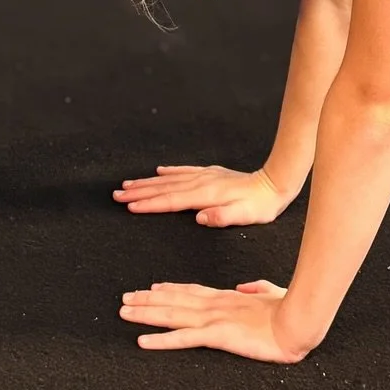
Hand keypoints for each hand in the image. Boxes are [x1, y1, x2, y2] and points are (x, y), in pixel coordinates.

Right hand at [112, 163, 288, 226]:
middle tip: (117, 195)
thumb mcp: (244, 217)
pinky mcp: (210, 173)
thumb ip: (222, 217)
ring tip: (128, 184)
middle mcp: (201, 183)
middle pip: (163, 188)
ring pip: (169, 179)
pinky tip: (159, 172)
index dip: (148, 204)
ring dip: (148, 182)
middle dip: (138, 192)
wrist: (273, 184)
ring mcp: (204, 176)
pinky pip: (183, 171)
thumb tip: (201, 218)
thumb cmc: (259, 206)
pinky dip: (169, 172)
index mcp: (205, 196)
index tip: (129, 206)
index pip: (170, 201)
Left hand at [119, 280, 312, 362]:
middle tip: (125, 298)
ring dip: (145, 314)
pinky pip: (183, 338)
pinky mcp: (217, 334)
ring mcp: (214, 319)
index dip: (169, 290)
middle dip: (147, 300)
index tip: (152, 288)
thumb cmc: (290, 311)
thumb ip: (257, 289)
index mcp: (227, 298)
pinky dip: (161, 339)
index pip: (191, 292)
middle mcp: (215, 305)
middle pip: (173, 300)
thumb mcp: (271, 295)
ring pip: (171, 315)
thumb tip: (244, 287)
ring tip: (124, 312)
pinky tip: (143, 341)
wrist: (298, 323)